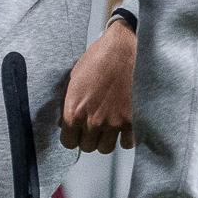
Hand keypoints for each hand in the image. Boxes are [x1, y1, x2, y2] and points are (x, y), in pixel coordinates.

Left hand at [60, 17, 134, 153]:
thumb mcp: (74, 79)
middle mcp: (93, 120)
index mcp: (74, 111)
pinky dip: (124, 137)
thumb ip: (69, 104)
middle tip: (92, 125)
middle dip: (88, 137)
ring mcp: (113, 122)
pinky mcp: (132, 121)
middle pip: (87, 147)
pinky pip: (126, 143)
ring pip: (105, 148)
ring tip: (107, 125)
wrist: (122, 49)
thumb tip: (65, 122)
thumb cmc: (97, 59)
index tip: (76, 132)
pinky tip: (122, 125)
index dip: (72, 137)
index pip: (68, 142)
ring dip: (105, 139)